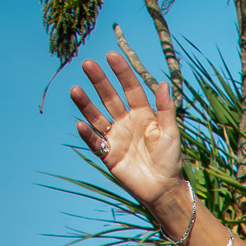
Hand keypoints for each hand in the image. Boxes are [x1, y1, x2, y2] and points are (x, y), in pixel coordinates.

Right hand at [71, 53, 183, 210]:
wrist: (164, 189)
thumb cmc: (170, 160)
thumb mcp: (171, 133)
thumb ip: (166, 110)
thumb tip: (163, 83)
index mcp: (143, 114)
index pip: (131, 89)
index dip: (122, 73)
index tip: (111, 56)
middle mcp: (126, 121)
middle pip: (110, 97)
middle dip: (99, 81)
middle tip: (87, 64)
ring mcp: (115, 137)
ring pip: (97, 116)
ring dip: (86, 104)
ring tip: (75, 90)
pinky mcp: (108, 154)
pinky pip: (95, 142)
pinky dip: (88, 134)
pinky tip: (81, 124)